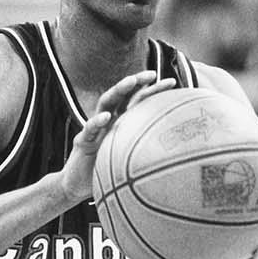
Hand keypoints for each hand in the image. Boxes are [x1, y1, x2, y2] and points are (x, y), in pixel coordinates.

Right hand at [58, 71, 175, 201]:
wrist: (77, 185)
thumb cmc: (106, 171)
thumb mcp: (131, 160)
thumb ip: (148, 153)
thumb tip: (180, 157)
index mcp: (121, 122)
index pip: (138, 99)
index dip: (153, 89)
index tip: (172, 81)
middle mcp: (109, 120)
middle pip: (123, 94)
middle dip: (137, 81)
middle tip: (153, 73)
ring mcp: (95, 129)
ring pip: (106, 102)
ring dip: (118, 90)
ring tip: (130, 81)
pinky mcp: (83, 141)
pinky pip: (90, 129)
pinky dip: (97, 121)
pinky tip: (106, 117)